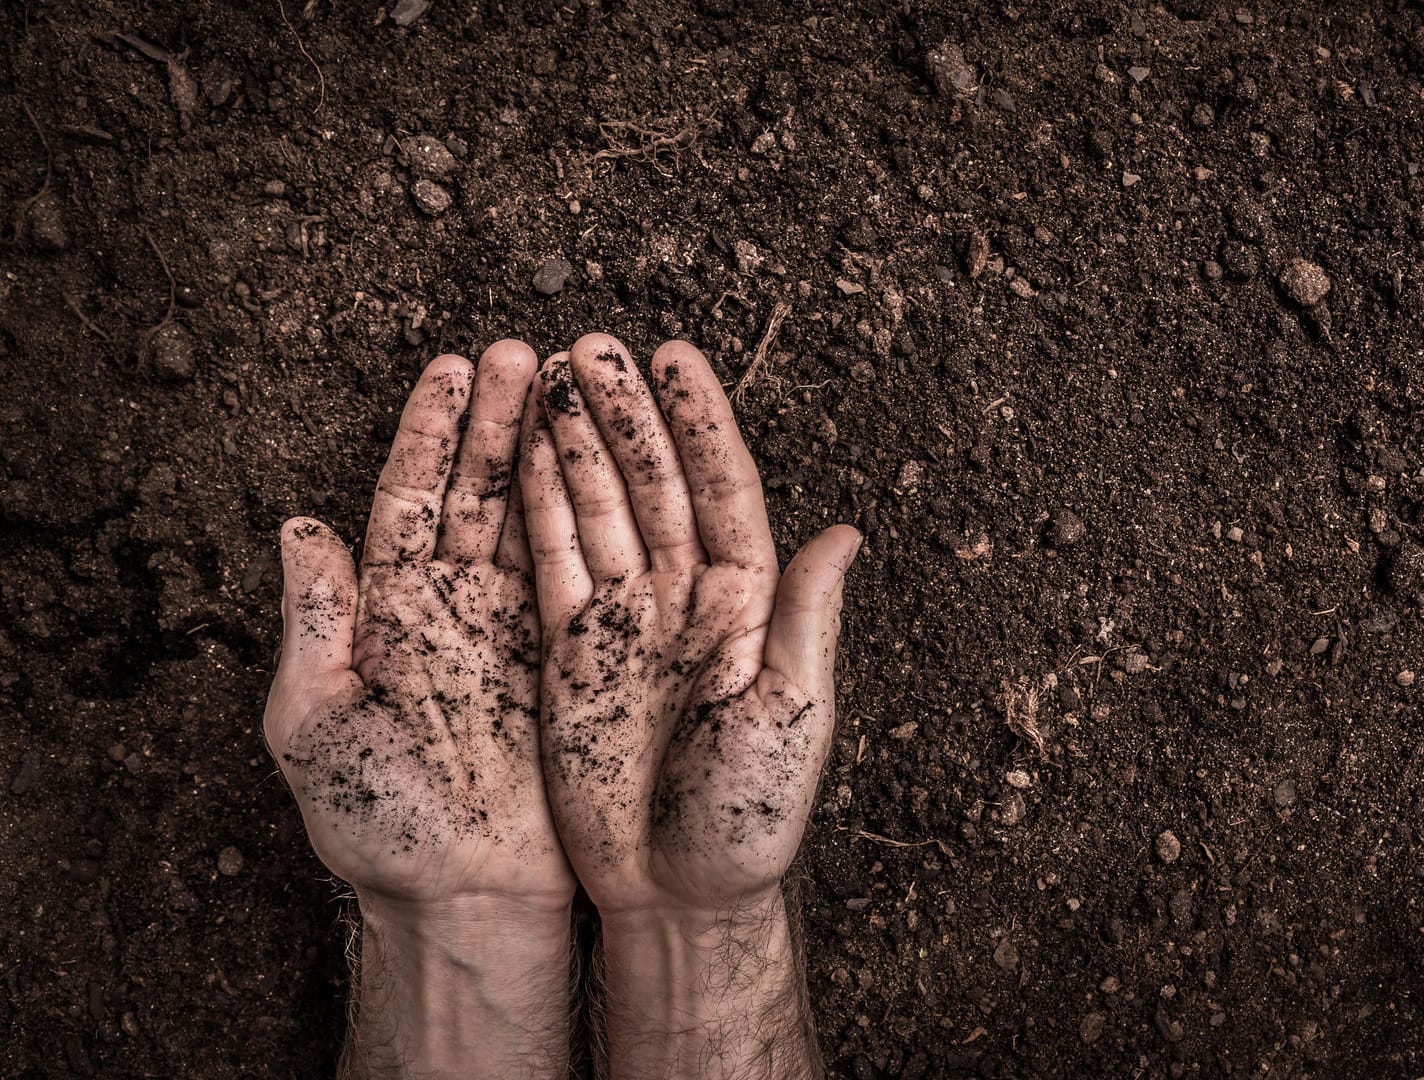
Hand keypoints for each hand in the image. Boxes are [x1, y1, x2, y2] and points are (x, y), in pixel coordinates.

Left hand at [266, 341, 575, 1077]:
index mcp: (391, 614)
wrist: (466, 896)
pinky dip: (585, 517)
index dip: (430, 434)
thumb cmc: (383, 825)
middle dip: (498, 420)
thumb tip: (300, 528)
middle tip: (523, 351)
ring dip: (548, 450)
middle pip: (479, 492)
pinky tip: (599, 466)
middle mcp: (454, 609)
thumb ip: (314, 624)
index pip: (411, 499)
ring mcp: (513, 630)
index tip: (451, 369)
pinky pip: (576, 574)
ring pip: (532, 519)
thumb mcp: (318, 724)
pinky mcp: (565, 661)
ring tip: (569, 381)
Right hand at [520, 334, 858, 1077]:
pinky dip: (541, 511)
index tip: (674, 357)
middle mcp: (690, 603)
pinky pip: (556, 567)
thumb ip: (809, 621)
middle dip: (626, 414)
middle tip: (593, 346)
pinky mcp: (576, 657)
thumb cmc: (748, 817)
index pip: (723, 492)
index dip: (700, 423)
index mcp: (750, 608)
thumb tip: (848, 532)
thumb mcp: (792, 716)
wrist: (677, 894)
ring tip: (548, 374)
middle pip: (655, 486)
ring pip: (602, 513)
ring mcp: (631, 625)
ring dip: (579, 445)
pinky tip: (526, 457)